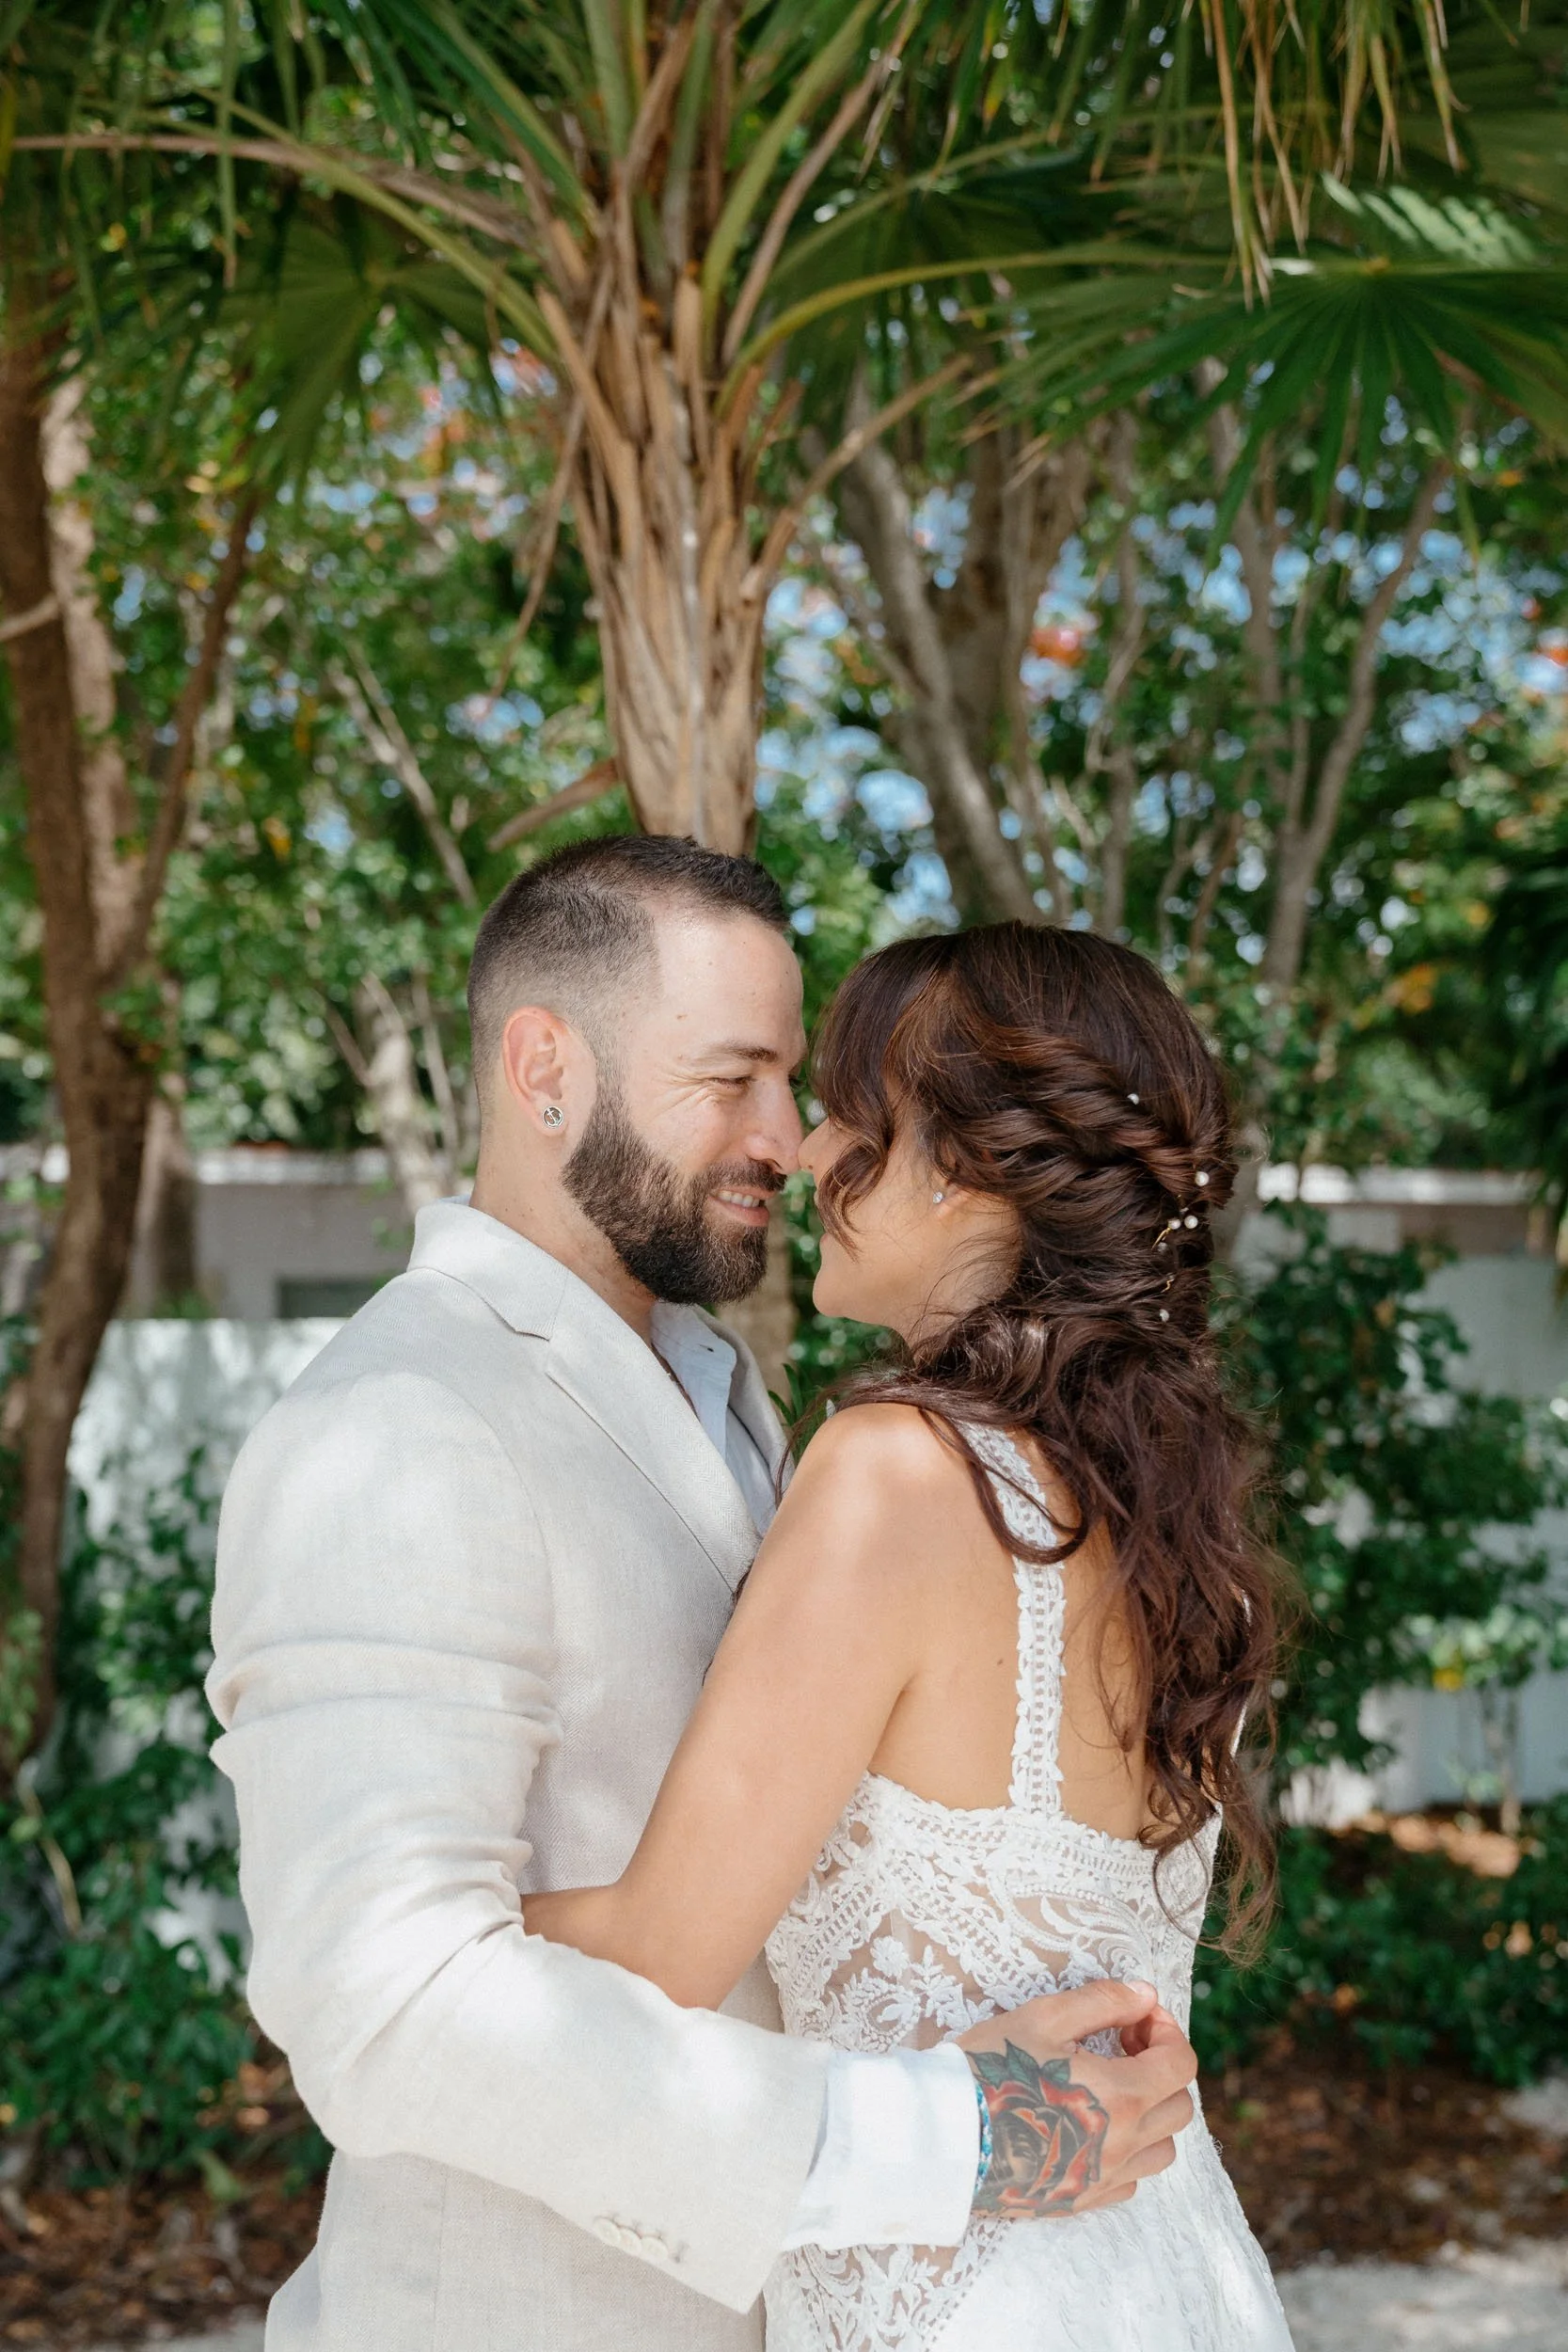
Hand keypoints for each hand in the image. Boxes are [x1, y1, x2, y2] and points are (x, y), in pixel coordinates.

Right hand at [958, 1979, 1195, 2221]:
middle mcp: (1124, 2146)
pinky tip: (1094, 2127)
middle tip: (1122, 2044)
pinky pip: (1131, 2181)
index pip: (1180, 2064)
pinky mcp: (1081, 2202)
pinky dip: (1128, 2151)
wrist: (944, 2137)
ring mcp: (1104, 2180)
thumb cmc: (991, 2069)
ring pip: (1163, 2150)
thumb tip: (1145, 1994)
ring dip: (1152, 2113)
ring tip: (1113, 2088)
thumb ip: (1103, 2001)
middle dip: (1162, 2067)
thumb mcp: (1043, 2018)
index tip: (1136, 2015)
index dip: (1165, 2030)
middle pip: (1180, 2108)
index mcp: (1123, 2098)